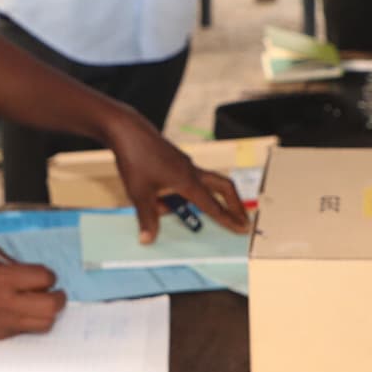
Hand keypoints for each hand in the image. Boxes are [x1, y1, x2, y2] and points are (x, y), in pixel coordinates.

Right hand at [0, 255, 63, 337]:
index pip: (44, 278)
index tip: (43, 275)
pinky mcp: (0, 335)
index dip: (48, 275)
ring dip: (48, 313)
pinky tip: (21, 312)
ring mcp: (4, 322)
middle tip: (55, 293)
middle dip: (59, 297)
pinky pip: (27, 330)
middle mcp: (5, 302)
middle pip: (52, 306)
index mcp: (1, 278)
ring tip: (41, 304)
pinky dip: (30, 321)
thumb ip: (11, 263)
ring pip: (45, 324)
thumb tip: (32, 273)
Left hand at [107, 121, 249, 240]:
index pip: (214, 206)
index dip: (229, 220)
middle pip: (223, 187)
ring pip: (202, 183)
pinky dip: (180, 190)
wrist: (128, 130)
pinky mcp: (176, 159)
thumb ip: (147, 219)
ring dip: (196, 198)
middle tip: (243, 219)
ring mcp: (185, 163)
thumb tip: (148, 240)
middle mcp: (192, 171)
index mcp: (188, 182)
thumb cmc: (135, 159)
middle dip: (235, 204)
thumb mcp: (139, 194)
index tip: (243, 229)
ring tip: (164, 207)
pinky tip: (157, 194)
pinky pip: (185, 178)